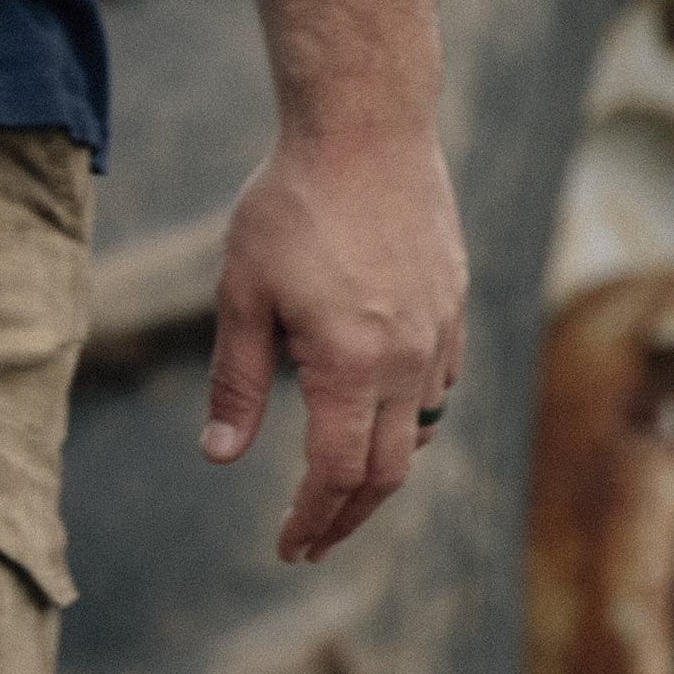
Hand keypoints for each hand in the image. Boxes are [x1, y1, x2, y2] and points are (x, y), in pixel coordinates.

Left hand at [201, 126, 466, 561]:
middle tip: (312, 540)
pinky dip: (412, 416)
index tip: (287, 547)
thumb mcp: (242, 288)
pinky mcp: (454, 304)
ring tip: (341, 485)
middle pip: (386, 472)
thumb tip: (220, 457)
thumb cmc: (291, 201)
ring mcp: (438, 333)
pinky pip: (440, 384)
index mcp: (348, 364)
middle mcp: (404, 361)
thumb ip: (234, 378)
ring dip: (382, 471)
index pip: (335, 473)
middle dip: (346, 516)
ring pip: (419, 430)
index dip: (311, 518)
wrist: (366, 126)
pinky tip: (381, 412)